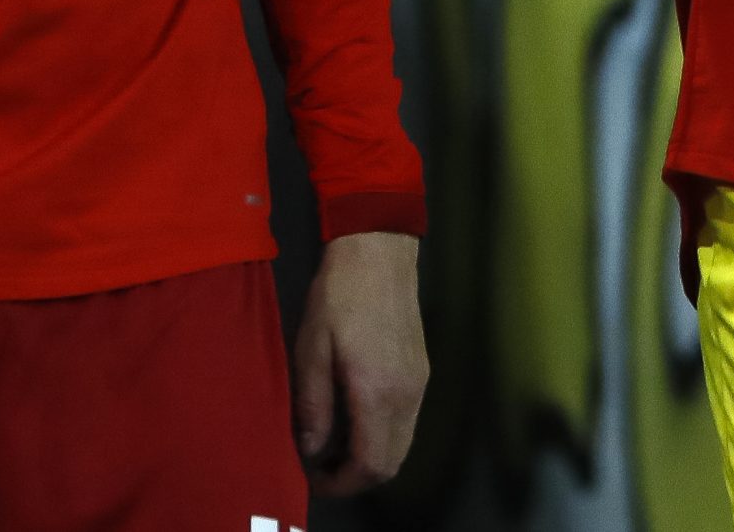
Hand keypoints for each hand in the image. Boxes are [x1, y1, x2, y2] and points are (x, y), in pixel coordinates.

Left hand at [292, 231, 427, 496]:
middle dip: (357, 477)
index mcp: (379, 392)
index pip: (371, 464)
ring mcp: (420, 384)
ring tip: (333, 445)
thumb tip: (311, 450)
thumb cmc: (339, 296)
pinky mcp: (422, 371)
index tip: (314, 479)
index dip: (342, 483)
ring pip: (402, 444)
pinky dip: (383, 435)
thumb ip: (313, 406)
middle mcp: (408, 396)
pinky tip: (354, 417)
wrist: (379, 249)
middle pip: (392, 463)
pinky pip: (407, 422)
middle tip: (322, 468)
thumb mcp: (312, 349)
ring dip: (371, 457)